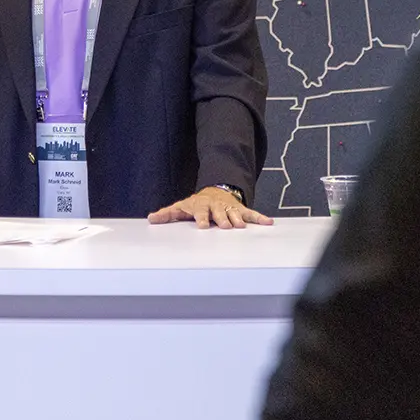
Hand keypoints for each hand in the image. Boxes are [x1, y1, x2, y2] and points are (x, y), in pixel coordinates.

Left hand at [148, 186, 273, 228]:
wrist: (215, 192)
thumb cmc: (196, 205)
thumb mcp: (181, 207)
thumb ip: (167, 214)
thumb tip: (151, 218)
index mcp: (201, 206)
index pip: (201, 211)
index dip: (202, 218)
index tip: (204, 225)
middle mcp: (216, 206)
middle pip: (219, 213)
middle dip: (222, 219)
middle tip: (225, 226)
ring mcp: (229, 208)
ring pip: (234, 214)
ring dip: (238, 220)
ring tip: (241, 227)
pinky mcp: (240, 210)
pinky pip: (251, 213)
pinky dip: (259, 218)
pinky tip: (268, 223)